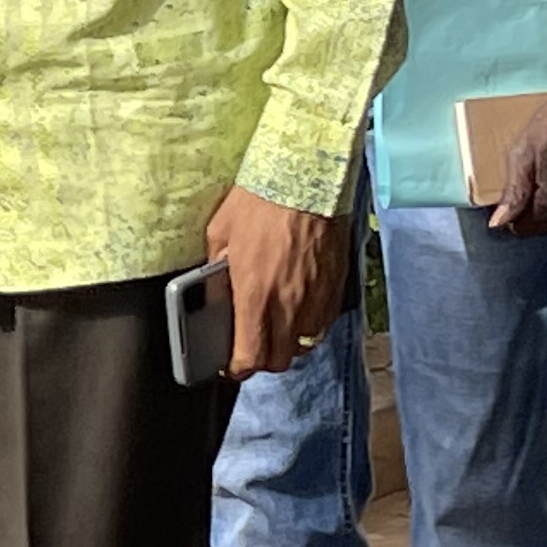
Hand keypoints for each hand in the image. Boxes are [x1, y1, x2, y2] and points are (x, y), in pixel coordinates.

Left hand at [205, 187, 348, 378]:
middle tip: (250, 346)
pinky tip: (297, 309)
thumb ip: (215, 270)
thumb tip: (211, 291)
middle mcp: (288, 305)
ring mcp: (316, 299)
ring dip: (286, 343)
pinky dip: (309, 325)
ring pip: (303, 344)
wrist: (307, 178)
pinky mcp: (335, 288)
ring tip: (274, 328)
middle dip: (262, 360)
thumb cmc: (259, 201)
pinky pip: (322, 323)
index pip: (250, 356)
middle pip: (278, 360)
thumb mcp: (220, 234)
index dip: (237, 368)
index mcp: (255, 295)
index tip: (230, 365)